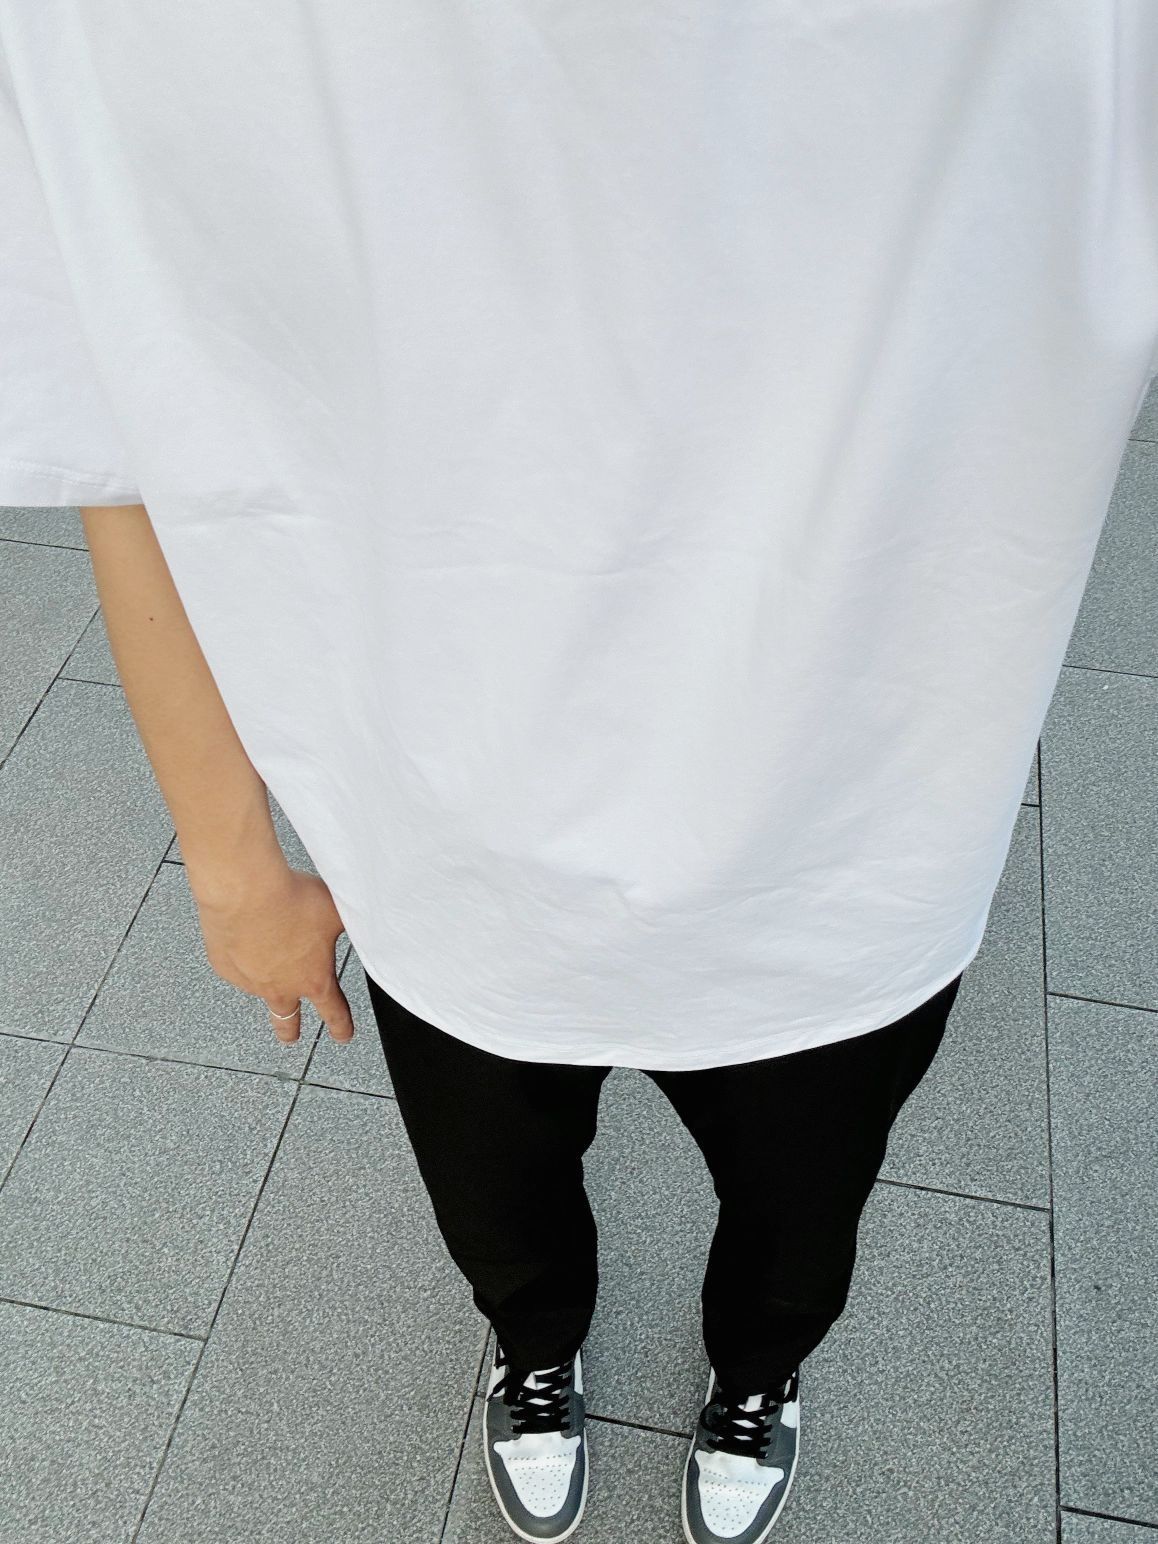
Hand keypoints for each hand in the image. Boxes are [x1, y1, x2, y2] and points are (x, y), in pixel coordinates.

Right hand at [192, 862, 354, 1044]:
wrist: (246, 892)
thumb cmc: (291, 901)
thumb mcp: (336, 912)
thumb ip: (348, 925)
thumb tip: (360, 922)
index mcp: (314, 979)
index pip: (334, 1013)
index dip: (341, 1027)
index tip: (343, 1034)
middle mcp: (281, 987)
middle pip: (287, 1022)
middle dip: (291, 1031)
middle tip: (292, 1036)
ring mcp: (250, 981)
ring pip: (260, 989)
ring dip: (265, 979)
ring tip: (269, 952)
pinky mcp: (225, 968)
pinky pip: (236, 966)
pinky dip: (242, 955)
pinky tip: (247, 934)